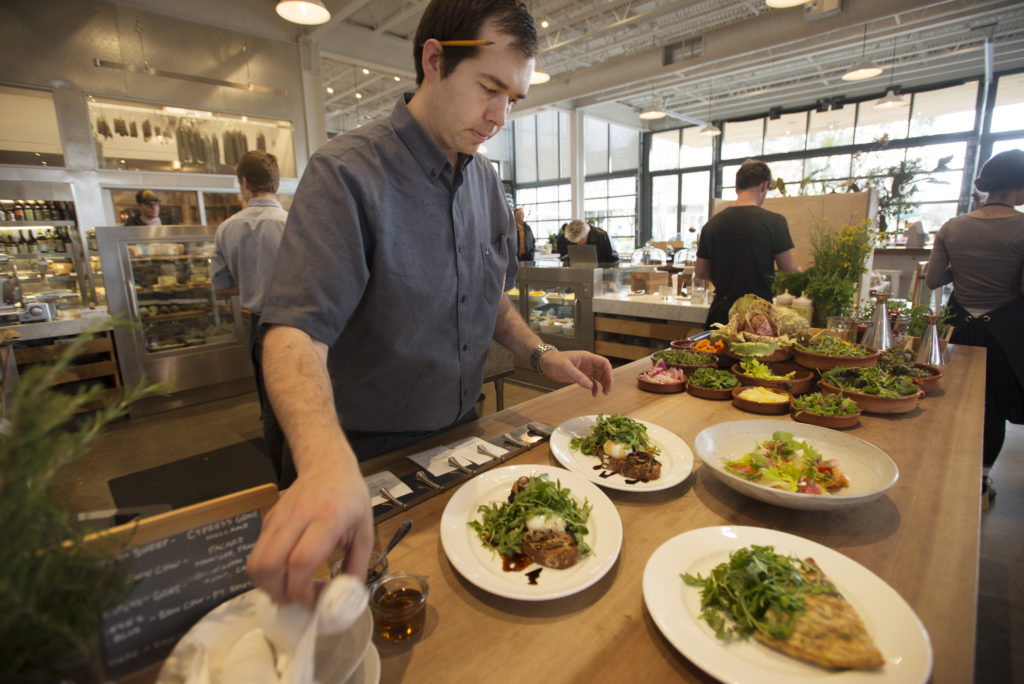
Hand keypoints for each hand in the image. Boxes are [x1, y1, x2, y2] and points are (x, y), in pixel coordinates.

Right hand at [246, 454, 372, 607]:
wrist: (328, 466)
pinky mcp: (268, 520)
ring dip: (266, 586)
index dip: (301, 590)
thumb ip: (358, 565)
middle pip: (269, 565)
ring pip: (255, 562)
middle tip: (296, 600)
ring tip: (288, 590)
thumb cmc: (351, 499)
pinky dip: (265, 572)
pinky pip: (256, 553)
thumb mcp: (365, 531)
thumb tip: (348, 599)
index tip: (313, 602)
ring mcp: (278, 517)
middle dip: (278, 593)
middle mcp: (297, 517)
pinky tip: (284, 574)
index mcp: (327, 519)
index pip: (301, 561)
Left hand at [538, 350, 613, 395]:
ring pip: (599, 377)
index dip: (608, 371)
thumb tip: (590, 386)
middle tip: (607, 391)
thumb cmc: (555, 361)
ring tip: (604, 393)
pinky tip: (594, 394)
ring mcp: (585, 370)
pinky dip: (594, 388)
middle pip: (603, 371)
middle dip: (607, 380)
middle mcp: (588, 363)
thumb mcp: (567, 368)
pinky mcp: (581, 376)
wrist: (546, 363)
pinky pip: (591, 383)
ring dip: (603, 384)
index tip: (609, 382)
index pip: (603, 362)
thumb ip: (578, 377)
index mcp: (587, 357)